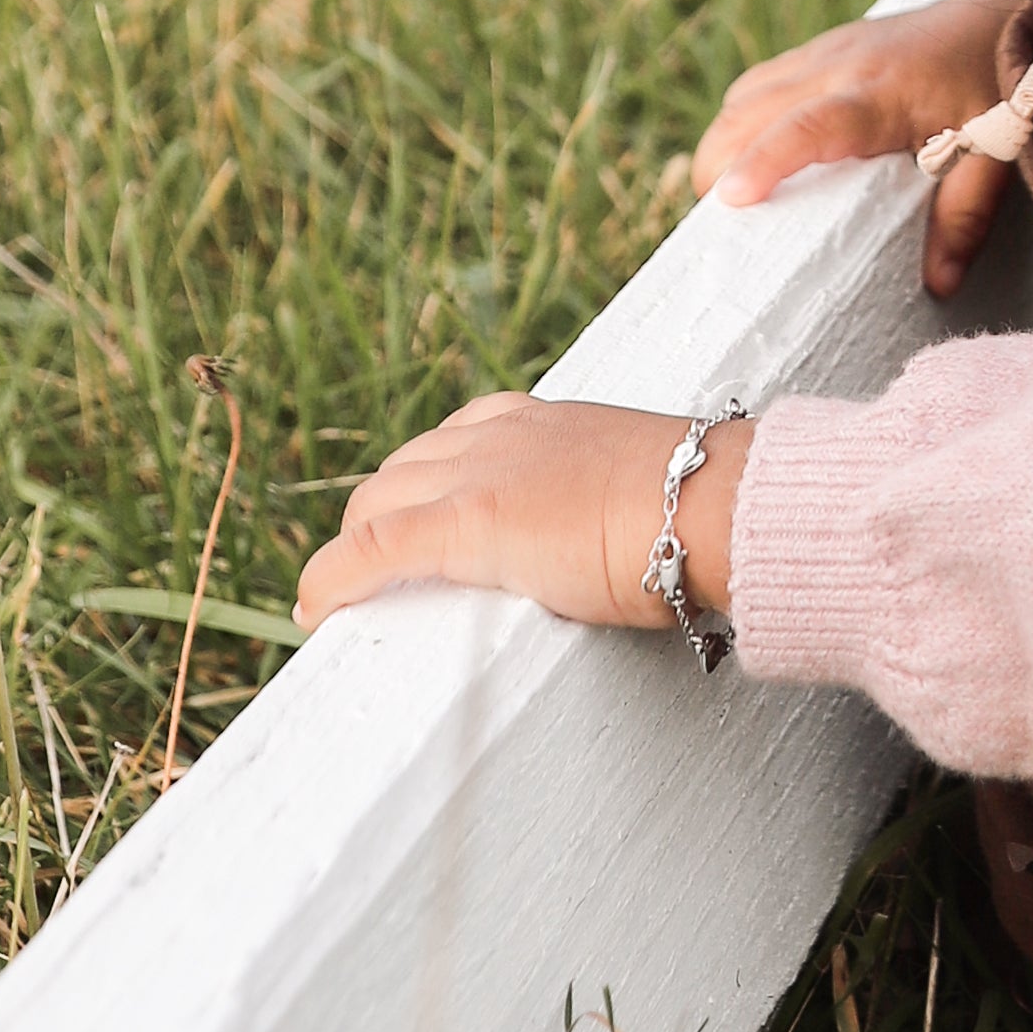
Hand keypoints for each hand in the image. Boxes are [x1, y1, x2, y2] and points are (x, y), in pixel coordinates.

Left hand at [297, 393, 719, 636]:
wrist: (719, 502)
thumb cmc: (710, 505)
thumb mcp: (649, 488)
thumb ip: (621, 501)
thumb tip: (647, 538)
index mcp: (545, 420)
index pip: (457, 440)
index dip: (427, 482)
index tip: (423, 516)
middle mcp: (499, 433)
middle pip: (404, 469)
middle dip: (381, 515)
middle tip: (377, 571)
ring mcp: (478, 474)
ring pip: (377, 501)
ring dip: (357, 546)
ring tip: (350, 596)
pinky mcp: (465, 524)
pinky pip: (372, 550)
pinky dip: (331, 578)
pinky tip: (313, 611)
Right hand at [689, 0, 1032, 299]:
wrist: (1003, 11)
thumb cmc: (997, 82)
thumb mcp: (995, 152)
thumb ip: (965, 216)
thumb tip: (939, 282)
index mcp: (880, 94)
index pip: (807, 127)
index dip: (764, 161)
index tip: (728, 199)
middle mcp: (841, 65)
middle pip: (750, 109)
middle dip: (717, 162)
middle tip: (715, 224)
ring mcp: (827, 51)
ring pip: (745, 93)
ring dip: (724, 140)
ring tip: (726, 195)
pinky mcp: (824, 48)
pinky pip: (761, 82)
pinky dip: (743, 120)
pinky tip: (752, 153)